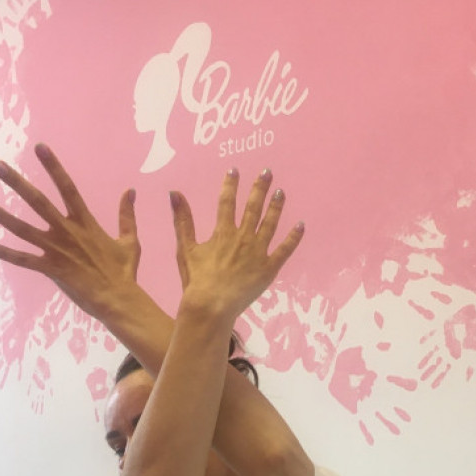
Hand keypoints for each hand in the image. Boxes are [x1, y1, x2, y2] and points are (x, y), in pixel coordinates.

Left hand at [0, 143, 140, 319]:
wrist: (118, 299)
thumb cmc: (124, 272)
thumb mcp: (130, 241)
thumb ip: (127, 215)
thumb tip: (130, 191)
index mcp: (85, 222)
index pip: (67, 188)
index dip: (53, 167)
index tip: (39, 147)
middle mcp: (67, 231)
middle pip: (37, 201)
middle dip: (16, 182)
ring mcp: (56, 250)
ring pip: (22, 228)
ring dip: (0, 214)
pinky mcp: (50, 269)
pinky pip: (22, 259)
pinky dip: (3, 252)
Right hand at [170, 168, 303, 322]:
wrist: (211, 306)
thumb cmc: (196, 280)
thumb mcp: (185, 248)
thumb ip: (182, 220)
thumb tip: (175, 193)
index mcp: (223, 233)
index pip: (227, 202)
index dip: (231, 184)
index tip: (235, 170)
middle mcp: (243, 238)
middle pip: (253, 208)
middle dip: (260, 188)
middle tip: (267, 172)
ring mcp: (258, 253)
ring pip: (270, 224)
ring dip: (276, 207)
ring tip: (281, 192)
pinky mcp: (269, 269)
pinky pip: (284, 250)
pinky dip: (293, 238)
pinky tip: (301, 225)